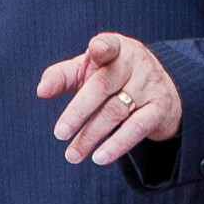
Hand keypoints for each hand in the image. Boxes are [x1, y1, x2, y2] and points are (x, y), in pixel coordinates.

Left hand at [36, 31, 182, 166]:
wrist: (162, 92)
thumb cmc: (114, 78)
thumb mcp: (88, 72)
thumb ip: (62, 77)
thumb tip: (41, 90)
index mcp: (116, 48)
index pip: (108, 45)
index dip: (102, 47)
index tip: (95, 50)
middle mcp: (135, 62)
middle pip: (102, 86)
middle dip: (78, 111)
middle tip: (59, 134)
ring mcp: (150, 85)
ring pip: (115, 111)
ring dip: (91, 136)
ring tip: (72, 155)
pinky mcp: (160, 108)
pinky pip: (136, 128)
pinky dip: (117, 144)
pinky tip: (100, 158)